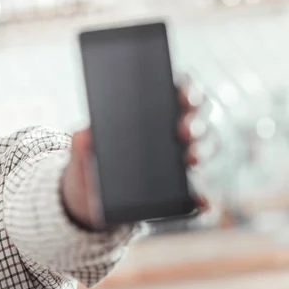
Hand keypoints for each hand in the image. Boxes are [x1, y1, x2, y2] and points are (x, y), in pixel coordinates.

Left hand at [61, 83, 208, 229]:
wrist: (88, 201)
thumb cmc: (89, 164)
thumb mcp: (82, 153)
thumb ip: (82, 143)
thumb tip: (85, 134)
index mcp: (151, 110)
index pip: (177, 89)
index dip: (186, 87)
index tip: (182, 93)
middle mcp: (173, 130)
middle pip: (197, 116)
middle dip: (195, 121)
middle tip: (182, 131)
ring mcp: (181, 159)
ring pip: (206, 147)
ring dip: (203, 150)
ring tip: (189, 158)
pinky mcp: (183, 190)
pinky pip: (200, 192)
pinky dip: (202, 196)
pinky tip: (199, 200)